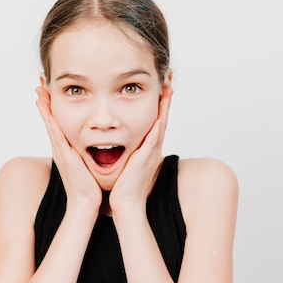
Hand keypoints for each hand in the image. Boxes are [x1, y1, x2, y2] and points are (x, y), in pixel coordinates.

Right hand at [36, 87, 101, 213]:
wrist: (86, 204)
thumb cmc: (89, 187)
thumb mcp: (89, 166)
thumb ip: (90, 155)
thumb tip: (100, 146)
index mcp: (67, 149)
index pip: (58, 123)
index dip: (52, 108)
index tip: (49, 91)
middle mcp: (61, 147)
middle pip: (50, 119)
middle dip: (44, 101)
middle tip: (39, 82)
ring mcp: (60, 150)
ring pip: (50, 122)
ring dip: (44, 105)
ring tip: (39, 89)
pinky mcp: (63, 153)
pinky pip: (54, 131)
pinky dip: (48, 118)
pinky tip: (44, 106)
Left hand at [109, 86, 172, 213]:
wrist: (126, 204)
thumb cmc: (123, 188)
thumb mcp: (126, 164)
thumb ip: (125, 153)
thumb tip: (114, 144)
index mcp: (146, 148)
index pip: (154, 120)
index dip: (158, 103)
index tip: (160, 86)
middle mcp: (152, 147)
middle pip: (162, 116)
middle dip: (165, 97)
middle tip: (169, 78)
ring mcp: (151, 150)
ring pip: (161, 121)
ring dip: (165, 104)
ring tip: (168, 86)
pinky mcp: (147, 155)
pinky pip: (155, 134)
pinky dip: (159, 120)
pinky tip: (161, 107)